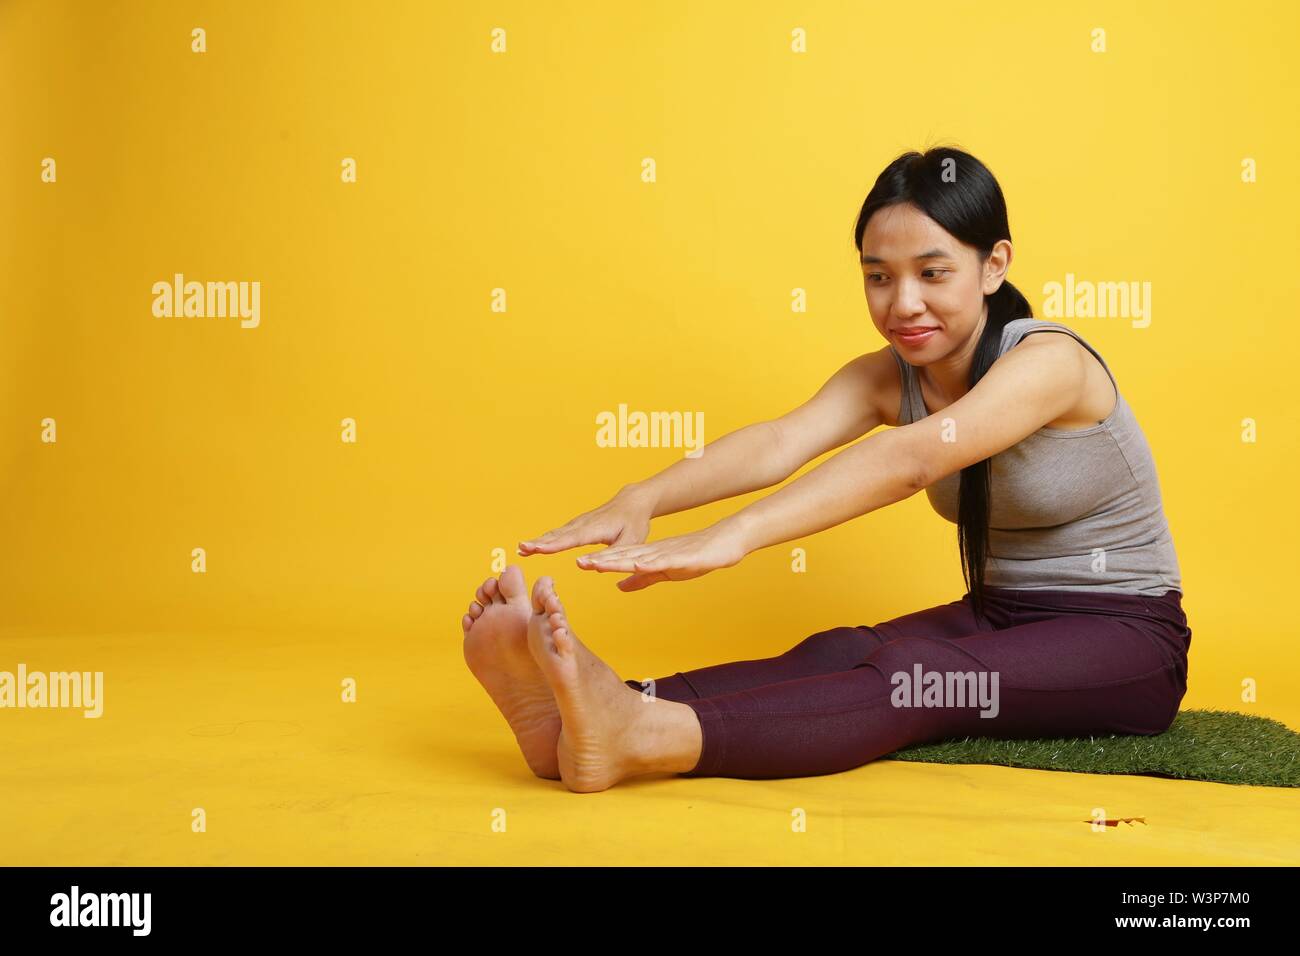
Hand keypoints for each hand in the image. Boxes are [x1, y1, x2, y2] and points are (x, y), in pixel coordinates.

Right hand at [518, 487, 653, 555]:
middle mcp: (583, 524)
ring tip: (521, 549)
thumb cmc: (634, 524)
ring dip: (538, 541)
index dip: (553, 545)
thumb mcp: (629, 542)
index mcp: (595, 529)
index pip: (571, 539)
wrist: (633, 502)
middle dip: (539, 542)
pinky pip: (558, 533)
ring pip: (555, 533)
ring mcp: (578, 523)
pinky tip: (533, 545)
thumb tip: (586, 565)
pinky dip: (544, 539)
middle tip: (521, 549)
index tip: (536, 548)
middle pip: (557, 535)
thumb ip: (609, 555)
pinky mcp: (577, 525)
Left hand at [574, 522, 748, 591]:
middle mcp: (655, 552)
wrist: (725, 542)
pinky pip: (664, 561)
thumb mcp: (665, 572)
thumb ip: (643, 578)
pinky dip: (649, 563)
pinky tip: (636, 564)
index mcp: (649, 555)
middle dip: (602, 560)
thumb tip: (619, 586)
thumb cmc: (696, 556)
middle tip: (579, 562)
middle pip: (625, 556)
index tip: (580, 563)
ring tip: (599, 563)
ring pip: (639, 557)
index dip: (601, 561)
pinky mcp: (684, 557)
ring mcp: (668, 553)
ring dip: (619, 561)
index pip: (621, 559)